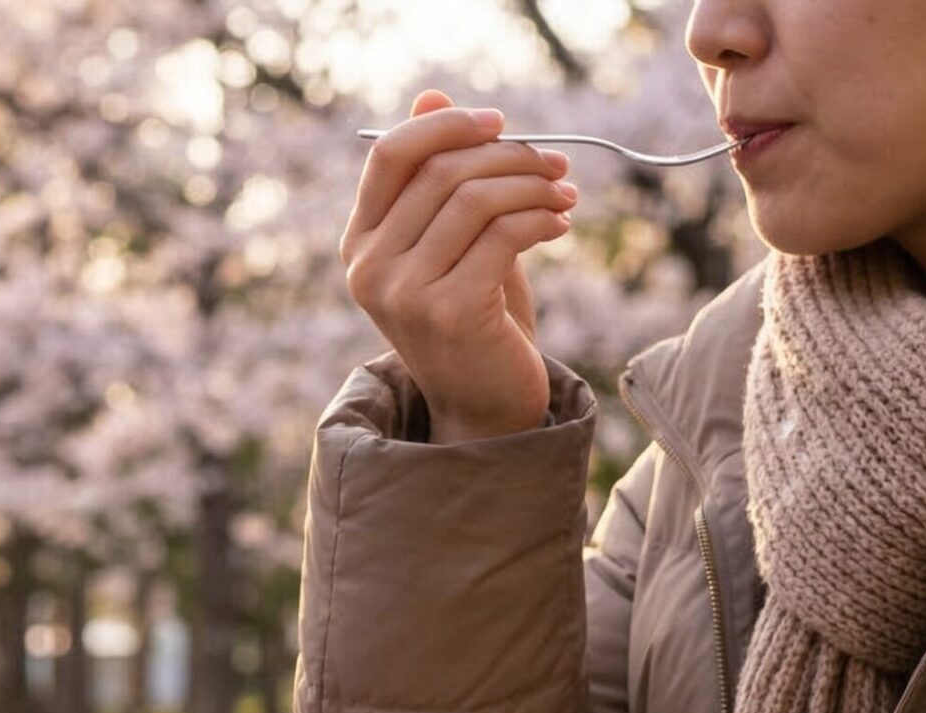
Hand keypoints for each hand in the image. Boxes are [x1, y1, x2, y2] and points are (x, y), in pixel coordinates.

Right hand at [340, 90, 578, 443]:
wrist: (485, 403)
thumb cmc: (473, 313)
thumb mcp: (453, 238)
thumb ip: (437, 175)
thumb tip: (432, 95)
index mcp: (361, 241)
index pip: (389, 155)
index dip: (447, 126)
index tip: (501, 123)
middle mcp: (369, 266)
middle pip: (442, 171)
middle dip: (511, 157)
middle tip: (556, 166)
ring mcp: (402, 292)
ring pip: (476, 199)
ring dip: (534, 188)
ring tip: (565, 197)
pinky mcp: (447, 313)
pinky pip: (503, 237)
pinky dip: (542, 220)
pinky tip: (561, 226)